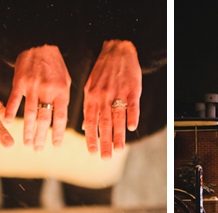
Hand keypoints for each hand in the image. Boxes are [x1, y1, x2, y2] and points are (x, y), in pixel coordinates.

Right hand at [6, 45, 70, 150]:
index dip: (58, 133)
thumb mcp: (66, 81)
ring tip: (27, 143)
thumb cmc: (56, 64)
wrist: (40, 43)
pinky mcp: (19, 82)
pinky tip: (8, 123)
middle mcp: (47, 92)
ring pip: (30, 114)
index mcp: (61, 92)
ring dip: (28, 130)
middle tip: (38, 150)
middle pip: (44, 119)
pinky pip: (14, 100)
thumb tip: (61, 120)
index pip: (60, 118)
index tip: (55, 146)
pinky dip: (10, 111)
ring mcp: (32, 87)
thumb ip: (63, 100)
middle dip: (41, 137)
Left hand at [82, 40, 141, 157]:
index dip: (91, 138)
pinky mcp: (132, 89)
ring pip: (117, 117)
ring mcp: (118, 93)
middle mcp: (103, 97)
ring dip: (118, 135)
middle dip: (104, 142)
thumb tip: (85, 127)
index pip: (90, 122)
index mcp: (91, 97)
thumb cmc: (103, 70)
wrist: (117, 49)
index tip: (92, 152)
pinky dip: (132, 116)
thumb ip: (89, 107)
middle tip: (105, 157)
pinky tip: (132, 128)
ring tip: (118, 149)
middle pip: (104, 123)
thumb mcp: (90, 86)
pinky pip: (132, 105)